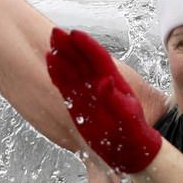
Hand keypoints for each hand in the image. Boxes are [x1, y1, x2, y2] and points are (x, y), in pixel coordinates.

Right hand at [45, 28, 160, 173]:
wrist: (130, 150)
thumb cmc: (132, 134)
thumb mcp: (127, 116)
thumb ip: (115, 99)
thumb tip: (104, 81)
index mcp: (114, 82)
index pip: (99, 59)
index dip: (87, 45)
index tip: (74, 33)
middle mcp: (98, 83)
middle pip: (83, 59)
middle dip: (70, 45)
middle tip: (56, 32)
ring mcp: (87, 92)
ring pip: (72, 69)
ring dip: (62, 56)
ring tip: (51, 43)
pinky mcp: (77, 103)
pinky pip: (65, 85)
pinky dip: (57, 73)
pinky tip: (50, 61)